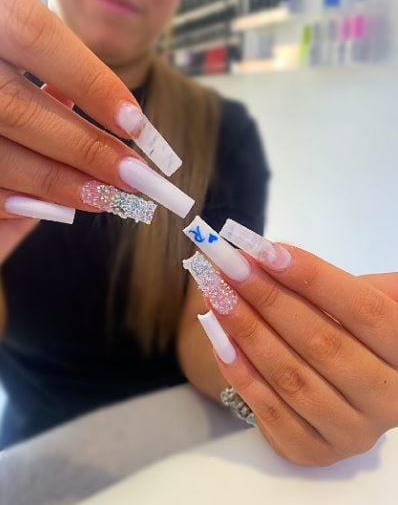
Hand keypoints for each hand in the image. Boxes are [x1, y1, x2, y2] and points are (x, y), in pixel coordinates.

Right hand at [0, 0, 189, 261]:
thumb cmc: (6, 65)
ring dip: (57, 183)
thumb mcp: (18, 40)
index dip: (89, 83)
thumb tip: (120, 118)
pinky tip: (49, 204)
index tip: (134, 123)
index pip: (35, 37)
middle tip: (132, 175)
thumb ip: (57, 69)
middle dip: (84, 150)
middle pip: (18, 111)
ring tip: (103, 196)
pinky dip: (16, 199)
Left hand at [186, 221, 397, 466]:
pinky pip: (270, 411)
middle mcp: (389, 398)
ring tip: (215, 295)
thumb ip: (329, 284)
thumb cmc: (349, 336)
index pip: (363, 310)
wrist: (344, 393)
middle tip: (228, 268)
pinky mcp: (314, 451)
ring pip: (291, 377)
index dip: (313, 278)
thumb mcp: (359, 304)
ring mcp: (351, 431)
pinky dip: (240, 373)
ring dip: (246, 331)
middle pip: (322, 342)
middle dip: (267, 299)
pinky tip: (219, 339)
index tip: (264, 251)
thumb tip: (269, 254)